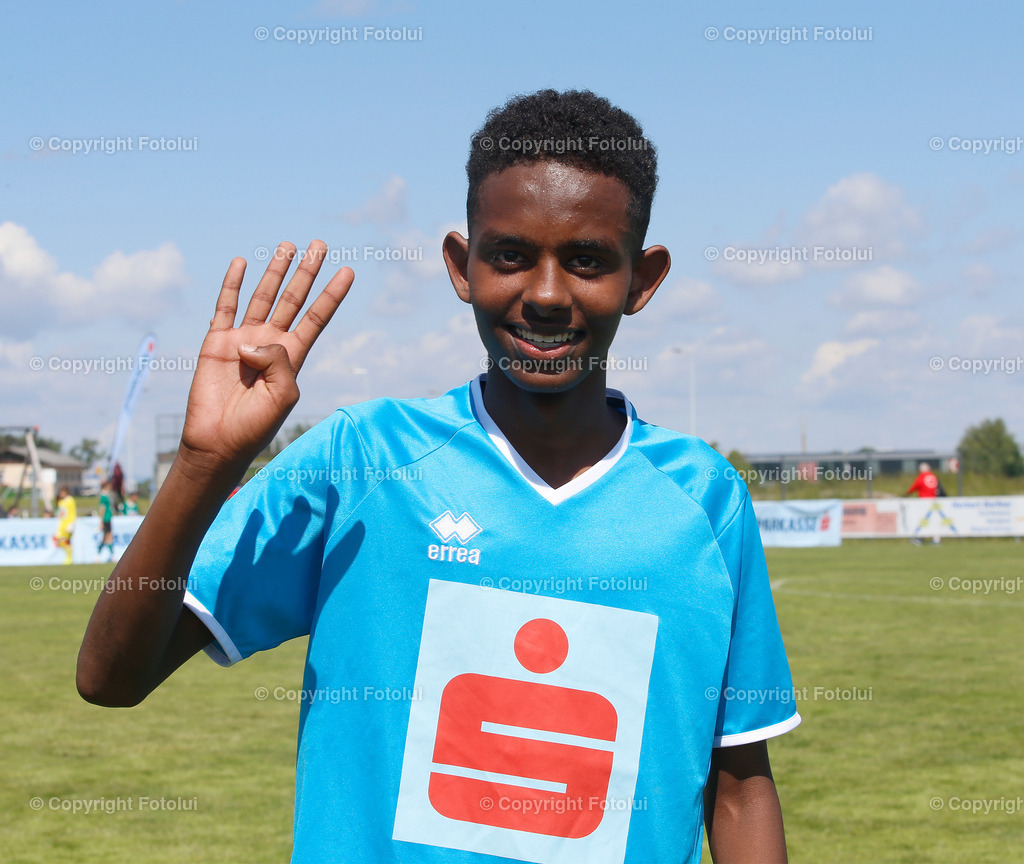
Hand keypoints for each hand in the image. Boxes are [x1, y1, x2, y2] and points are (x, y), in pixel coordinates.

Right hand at [179, 241, 353, 472]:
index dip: (332, 294)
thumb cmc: (256, 424)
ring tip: (287, 246)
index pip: (317, 317)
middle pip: (293, 298)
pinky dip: (232, 284)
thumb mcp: (283, 395)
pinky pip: (225, 307)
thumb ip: (278, 362)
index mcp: (292, 356)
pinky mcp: (216, 342)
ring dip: (275, 272)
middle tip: (319, 245)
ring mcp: (243, 339)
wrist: (218, 440)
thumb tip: (252, 341)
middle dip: (306, 272)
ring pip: (263, 296)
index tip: (348, 271)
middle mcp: (270, 343)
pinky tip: (241, 263)